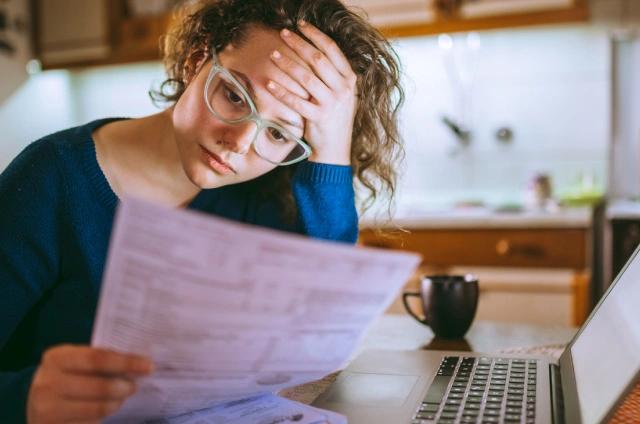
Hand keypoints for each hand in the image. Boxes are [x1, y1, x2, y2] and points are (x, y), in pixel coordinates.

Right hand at [27, 344, 153, 423]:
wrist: (34, 401)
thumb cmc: (66, 375)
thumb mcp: (76, 360)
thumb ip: (101, 360)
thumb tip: (139, 364)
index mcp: (57, 358)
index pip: (98, 358)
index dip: (126, 362)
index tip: (148, 366)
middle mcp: (48, 383)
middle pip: (101, 387)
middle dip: (125, 386)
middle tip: (135, 385)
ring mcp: (48, 410)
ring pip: (98, 409)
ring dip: (117, 403)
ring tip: (121, 397)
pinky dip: (104, 417)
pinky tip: (106, 410)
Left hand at [267, 21, 356, 165]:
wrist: (335, 149)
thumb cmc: (334, 118)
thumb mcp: (341, 94)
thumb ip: (332, 75)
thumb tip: (313, 50)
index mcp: (350, 80)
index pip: (332, 50)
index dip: (315, 35)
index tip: (300, 25)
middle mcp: (343, 90)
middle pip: (318, 59)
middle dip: (299, 44)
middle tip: (283, 34)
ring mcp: (332, 104)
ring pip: (306, 78)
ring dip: (288, 64)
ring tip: (273, 54)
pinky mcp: (319, 118)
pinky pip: (297, 101)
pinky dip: (282, 92)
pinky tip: (269, 83)